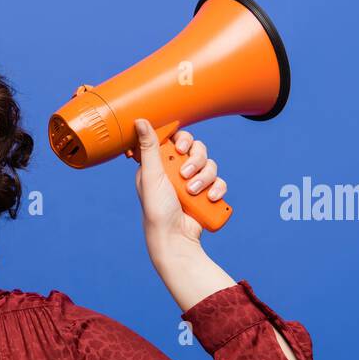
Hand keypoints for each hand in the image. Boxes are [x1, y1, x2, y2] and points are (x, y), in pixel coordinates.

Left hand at [133, 118, 227, 260]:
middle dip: (195, 160)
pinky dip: (217, 189)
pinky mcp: (205, 194)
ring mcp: (192, 183)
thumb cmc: (157, 211)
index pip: (175, 140)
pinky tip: (210, 198)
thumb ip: (149, 148)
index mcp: (159, 165)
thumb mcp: (151, 176)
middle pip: (196, 149)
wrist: (175, 239)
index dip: (182, 140)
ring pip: (210, 164)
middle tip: (185, 174)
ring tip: (192, 193)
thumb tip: (139, 120)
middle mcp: (176, 171)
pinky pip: (219, 182)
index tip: (181, 146)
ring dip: (204, 177)